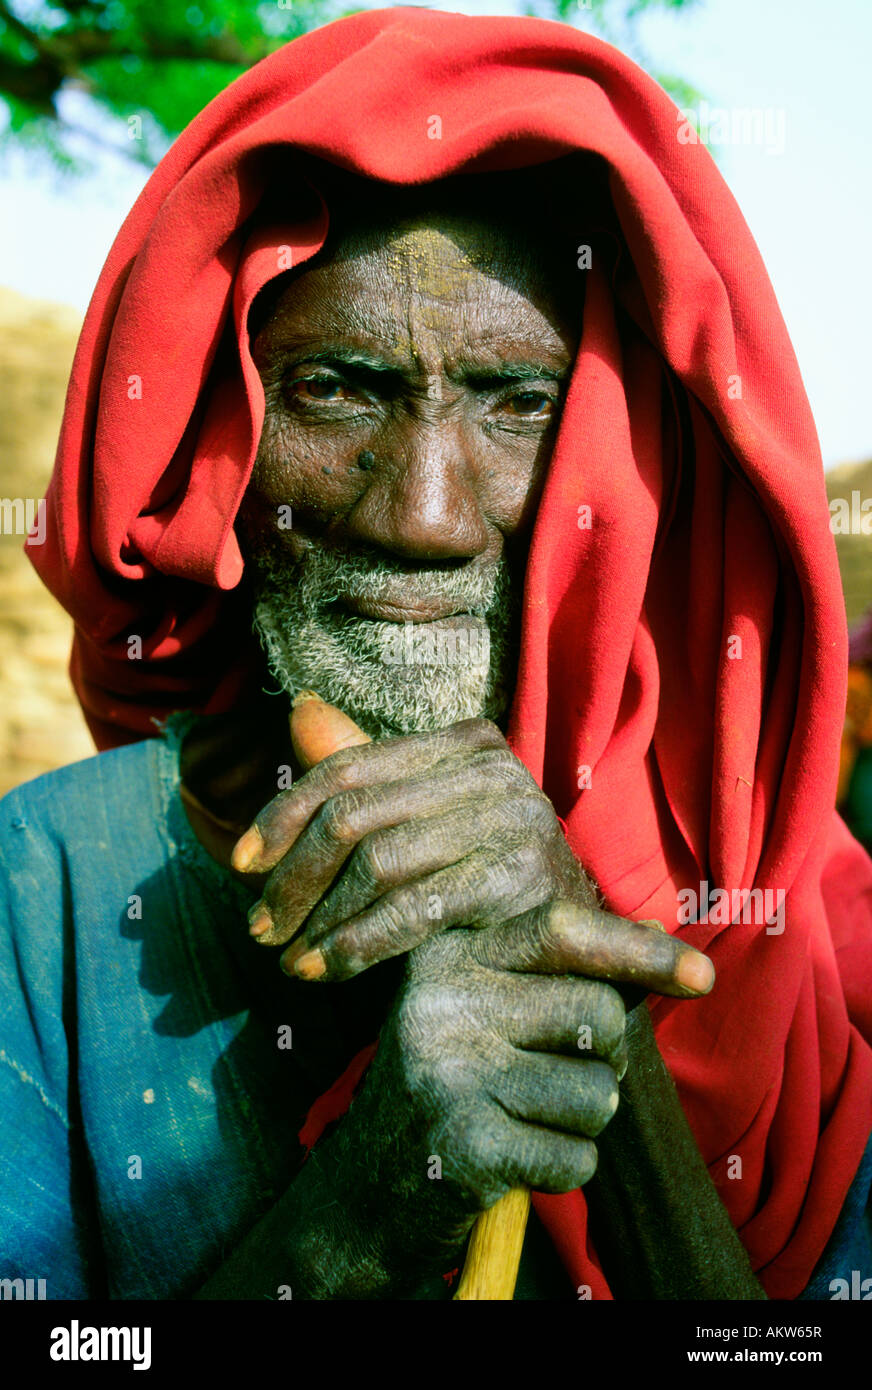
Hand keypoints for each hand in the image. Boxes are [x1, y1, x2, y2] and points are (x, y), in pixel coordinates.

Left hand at [232, 718, 712, 994]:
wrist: (578, 947)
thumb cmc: (487, 878)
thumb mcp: (424, 820)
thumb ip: (364, 774)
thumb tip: (298, 711)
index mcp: (465, 742)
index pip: (350, 768)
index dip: (284, 815)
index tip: (239, 864)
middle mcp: (493, 768)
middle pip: (355, 815)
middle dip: (293, 877)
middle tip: (259, 927)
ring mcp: (512, 818)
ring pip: (376, 861)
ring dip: (319, 917)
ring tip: (288, 956)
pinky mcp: (520, 876)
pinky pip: (413, 908)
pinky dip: (358, 943)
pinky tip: (324, 969)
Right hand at [324, 902, 703, 1272]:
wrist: (368, 1186)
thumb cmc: (453, 1083)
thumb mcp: (485, 1008)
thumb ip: (559, 973)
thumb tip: (658, 936)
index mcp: (450, 953)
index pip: (563, 930)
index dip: (640, 950)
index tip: (702, 977)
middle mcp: (442, 1000)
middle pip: (599, 1012)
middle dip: (608, 1058)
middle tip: (567, 1075)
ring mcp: (450, 1073)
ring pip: (596, 1092)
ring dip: (584, 1120)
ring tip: (528, 1119)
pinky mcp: (466, 1145)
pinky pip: (576, 1157)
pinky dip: (564, 1169)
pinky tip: (516, 1160)